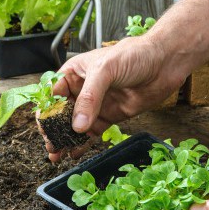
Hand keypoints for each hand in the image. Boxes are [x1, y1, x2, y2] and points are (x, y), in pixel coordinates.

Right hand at [45, 36, 187, 161]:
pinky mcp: (110, 116)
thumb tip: (77, 125)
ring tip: (57, 154)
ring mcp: (97, 104)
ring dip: (66, 140)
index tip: (44, 127)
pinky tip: (75, 153)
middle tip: (50, 146)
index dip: (46, 111)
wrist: (165, 63)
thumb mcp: (106, 70)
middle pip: (62, 113)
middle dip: (54, 130)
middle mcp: (83, 89)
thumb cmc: (134, 55)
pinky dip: (83, 143)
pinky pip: (93, 132)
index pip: (53, 94)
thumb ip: (90, 97)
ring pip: (75, 126)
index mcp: (75, 72)